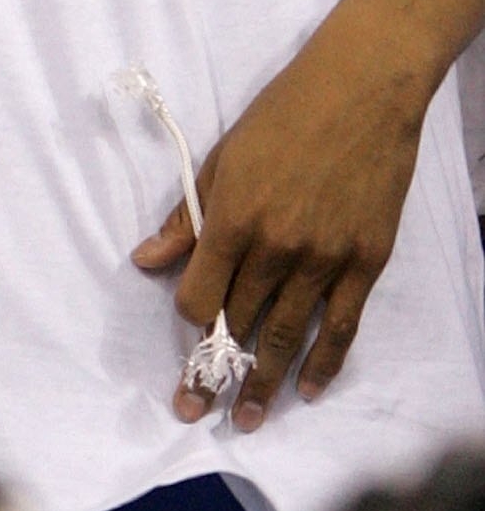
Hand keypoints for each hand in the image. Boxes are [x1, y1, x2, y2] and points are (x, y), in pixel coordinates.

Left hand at [132, 20, 426, 430]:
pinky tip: (308, 389)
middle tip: (196, 409)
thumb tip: (145, 260)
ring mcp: (325, 259)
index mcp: (234, 217)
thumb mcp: (221, 157)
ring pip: (286, 335)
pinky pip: (341, 327)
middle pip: (238, 321)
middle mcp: (277, 246)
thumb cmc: (282, 115)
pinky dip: (324, 363)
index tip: (185, 332)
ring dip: (264, 382)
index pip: (198, 292)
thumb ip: (186, 217)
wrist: (360, 91)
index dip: (187, 316)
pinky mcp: (365, 262)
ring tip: (248, 419)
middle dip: (214, 369)